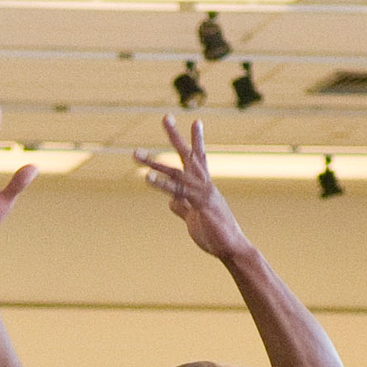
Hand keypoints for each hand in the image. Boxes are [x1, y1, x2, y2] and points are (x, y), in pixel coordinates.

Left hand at [133, 117, 250, 262]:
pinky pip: (177, 191)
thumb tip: (170, 202)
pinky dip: (161, 184)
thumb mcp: (194, 218)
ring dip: (153, 162)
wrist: (232, 248)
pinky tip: (147, 177)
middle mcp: (204, 184)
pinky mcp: (199, 204)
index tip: (195, 121)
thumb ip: (182, 207)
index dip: (197, 140)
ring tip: (135, 153)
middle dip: (175, 136)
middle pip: (188, 155)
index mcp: (204, 186)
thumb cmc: (216, 234)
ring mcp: (202, 193)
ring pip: (175, 172)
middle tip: (165, 117)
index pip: (200, 158)